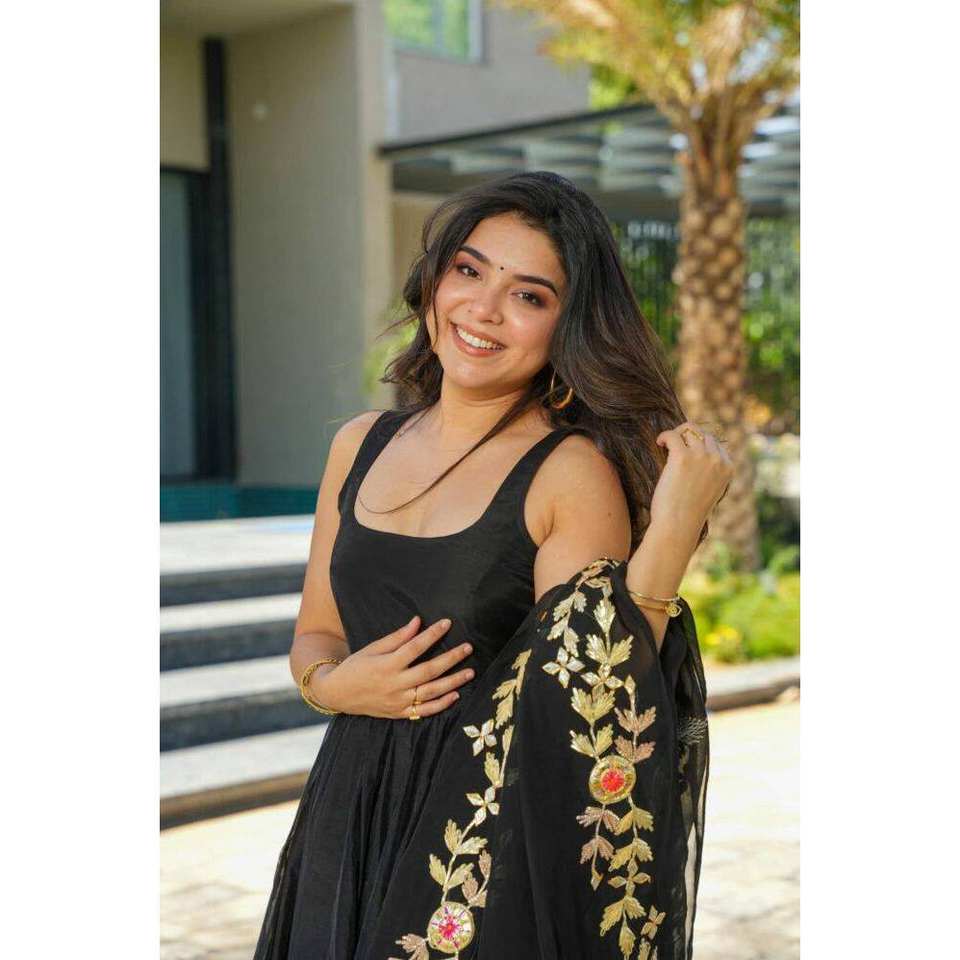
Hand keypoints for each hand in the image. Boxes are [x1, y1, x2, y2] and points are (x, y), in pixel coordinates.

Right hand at [310, 615, 474, 718]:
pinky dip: (441, 704)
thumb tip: (418, 621)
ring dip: (453, 682)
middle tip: (468, 648)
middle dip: (451, 658)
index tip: (447, 623)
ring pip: (431, 692)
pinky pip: (424, 711)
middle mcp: (394, 685)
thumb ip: (397, 638)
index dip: (432, 634)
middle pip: (428, 670)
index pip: (415, 647)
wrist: (337, 694)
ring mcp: (397, 701)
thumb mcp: (372, 648)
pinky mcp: (399, 713)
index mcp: (386, 665)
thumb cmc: (355, 666)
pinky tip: (456, 694)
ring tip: (470, 672)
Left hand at [650, 421, 733, 534]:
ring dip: (676, 434)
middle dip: (688, 435)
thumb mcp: (709, 492)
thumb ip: (710, 474)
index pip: (716, 444)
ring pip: (689, 430)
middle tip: (674, 444)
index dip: (699, 444)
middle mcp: (717, 460)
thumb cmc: (689, 513)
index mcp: (728, 468)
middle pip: (703, 433)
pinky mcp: (683, 457)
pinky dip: (664, 436)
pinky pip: (673, 435)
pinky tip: (659, 443)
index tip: (687, 449)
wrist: (679, 525)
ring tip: (665, 443)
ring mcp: (702, 456)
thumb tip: (697, 458)